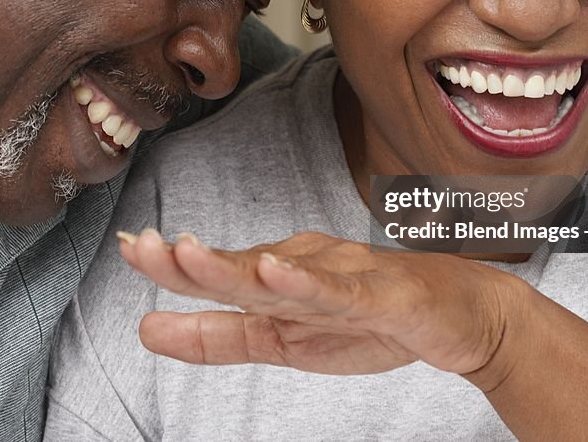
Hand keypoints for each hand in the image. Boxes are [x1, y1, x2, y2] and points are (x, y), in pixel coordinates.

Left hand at [118, 229, 523, 379]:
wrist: (463, 315)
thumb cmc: (373, 321)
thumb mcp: (283, 341)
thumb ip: (219, 336)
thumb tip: (144, 330)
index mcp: (278, 276)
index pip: (217, 272)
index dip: (169, 265)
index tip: (125, 247)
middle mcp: (304, 267)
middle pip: (239, 266)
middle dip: (187, 260)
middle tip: (139, 246)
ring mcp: (343, 278)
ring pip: (281, 274)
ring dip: (233, 263)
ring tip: (186, 252)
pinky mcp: (382, 295)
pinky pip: (340, 290)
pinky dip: (306, 281)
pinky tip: (274, 270)